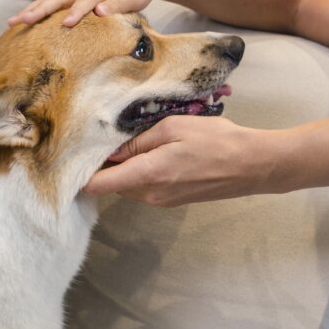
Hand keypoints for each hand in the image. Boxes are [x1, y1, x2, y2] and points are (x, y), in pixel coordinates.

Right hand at [8, 0, 162, 27]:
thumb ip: (119, 4)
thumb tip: (99, 12)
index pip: (87, 2)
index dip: (76, 13)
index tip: (66, 25)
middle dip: (39, 11)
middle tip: (20, 22)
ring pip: (52, 0)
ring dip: (32, 10)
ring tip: (12, 22)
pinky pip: (56, 3)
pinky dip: (40, 10)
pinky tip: (27, 20)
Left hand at [83, 115, 285, 205]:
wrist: (253, 165)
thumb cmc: (216, 141)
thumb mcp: (173, 127)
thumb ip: (138, 140)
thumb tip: (111, 149)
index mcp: (147, 175)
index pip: (97, 185)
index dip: (82, 171)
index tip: (75, 153)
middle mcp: (150, 194)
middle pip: (112, 182)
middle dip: (107, 163)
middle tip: (110, 134)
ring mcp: (163, 200)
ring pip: (130, 183)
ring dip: (128, 166)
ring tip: (139, 139)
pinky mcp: (174, 200)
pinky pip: (147, 186)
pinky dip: (144, 171)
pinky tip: (159, 151)